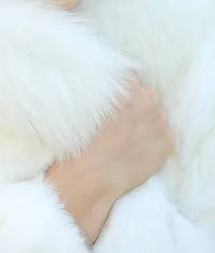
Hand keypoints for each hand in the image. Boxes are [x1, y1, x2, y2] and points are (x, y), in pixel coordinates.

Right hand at [46, 75, 173, 245]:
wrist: (94, 173)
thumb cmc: (85, 138)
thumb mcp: (90, 104)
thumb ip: (107, 91)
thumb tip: (112, 87)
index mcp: (127, 85)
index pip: (130, 79)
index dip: (123, 91)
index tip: (116, 103)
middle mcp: (148, 98)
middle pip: (146, 95)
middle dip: (137, 105)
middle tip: (122, 121)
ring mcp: (160, 121)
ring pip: (156, 115)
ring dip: (147, 122)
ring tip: (130, 137)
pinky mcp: (167, 142)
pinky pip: (164, 135)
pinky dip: (155, 140)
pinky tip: (139, 148)